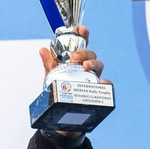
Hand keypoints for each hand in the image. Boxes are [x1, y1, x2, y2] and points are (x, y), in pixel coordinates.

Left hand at [38, 23, 107, 138]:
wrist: (60, 119)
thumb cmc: (58, 94)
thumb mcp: (51, 77)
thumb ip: (49, 64)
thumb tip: (43, 49)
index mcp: (75, 62)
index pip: (81, 45)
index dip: (82, 35)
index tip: (80, 29)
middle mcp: (85, 69)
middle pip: (91, 54)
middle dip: (84, 52)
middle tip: (74, 57)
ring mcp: (92, 80)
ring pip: (99, 66)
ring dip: (93, 63)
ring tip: (85, 66)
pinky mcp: (96, 93)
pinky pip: (106, 86)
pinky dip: (105, 82)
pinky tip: (101, 82)